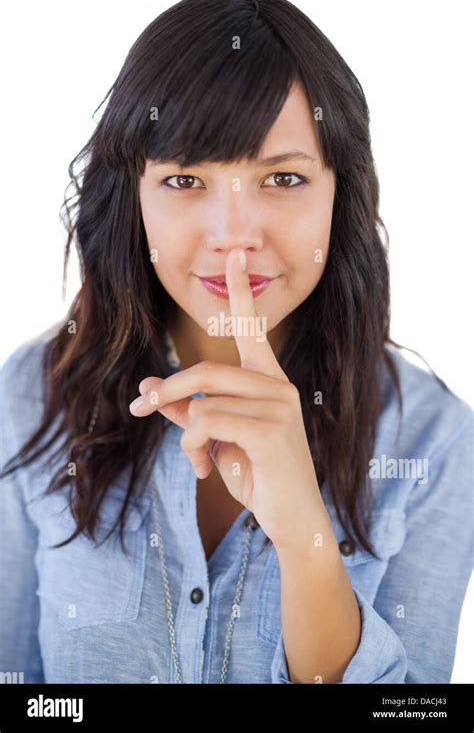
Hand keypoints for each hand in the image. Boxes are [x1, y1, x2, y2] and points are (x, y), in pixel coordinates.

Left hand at [129, 248, 323, 549]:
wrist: (291, 519)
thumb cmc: (257, 474)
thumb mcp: (214, 438)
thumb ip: (186, 409)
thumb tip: (148, 385)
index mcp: (268, 380)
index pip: (250, 328)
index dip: (239, 292)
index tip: (234, 255)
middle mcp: (277, 385)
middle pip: (204, 371)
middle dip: (165, 391)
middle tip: (140, 409)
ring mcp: (279, 405)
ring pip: (201, 402)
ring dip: (184, 435)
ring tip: (196, 460)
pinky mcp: (273, 431)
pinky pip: (206, 423)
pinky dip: (192, 448)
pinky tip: (206, 471)